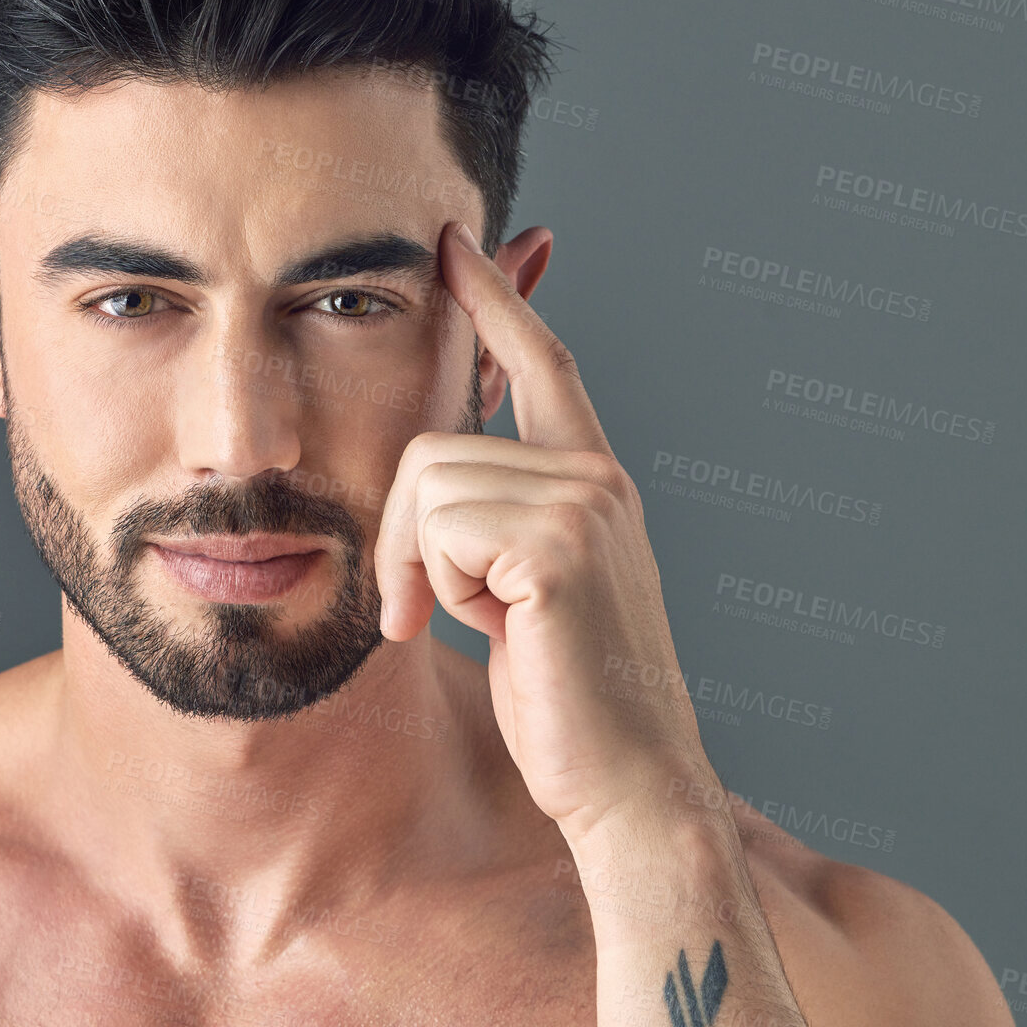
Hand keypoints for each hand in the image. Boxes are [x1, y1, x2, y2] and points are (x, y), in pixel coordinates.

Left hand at [374, 221, 710, 846]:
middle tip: (416, 611)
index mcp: (591, 481)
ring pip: (426, 484)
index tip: (456, 242)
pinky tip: (489, 631)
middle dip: (401, 537)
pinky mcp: (559, 546)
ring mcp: (585, 505)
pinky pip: (438, 528)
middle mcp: (596, 477)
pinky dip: (434, 587)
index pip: (542, 364)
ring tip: (461, 624)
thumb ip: (488, 523)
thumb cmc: (566, 699)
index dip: (495, 300)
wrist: (625, 784)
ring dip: (417, 569)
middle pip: (434, 445)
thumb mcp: (518, 590)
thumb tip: (431, 485)